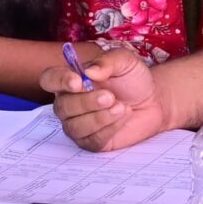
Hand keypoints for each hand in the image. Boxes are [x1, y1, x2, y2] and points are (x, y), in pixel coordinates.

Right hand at [40, 42, 168, 151]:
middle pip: (63, 107)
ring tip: (121, 107)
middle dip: (86, 102)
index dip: (59, 80)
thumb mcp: (125, 61)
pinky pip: (92, 140)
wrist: (153, 100)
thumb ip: (107, 61)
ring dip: (99, 117)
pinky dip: (109, 129)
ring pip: (75, 127)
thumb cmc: (133, 79)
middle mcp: (69, 104)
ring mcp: (78, 125)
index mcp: (71, 80)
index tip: (78, 81)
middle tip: (110, 96)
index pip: (50, 79)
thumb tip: (89, 71)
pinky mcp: (92, 142)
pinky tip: (123, 117)